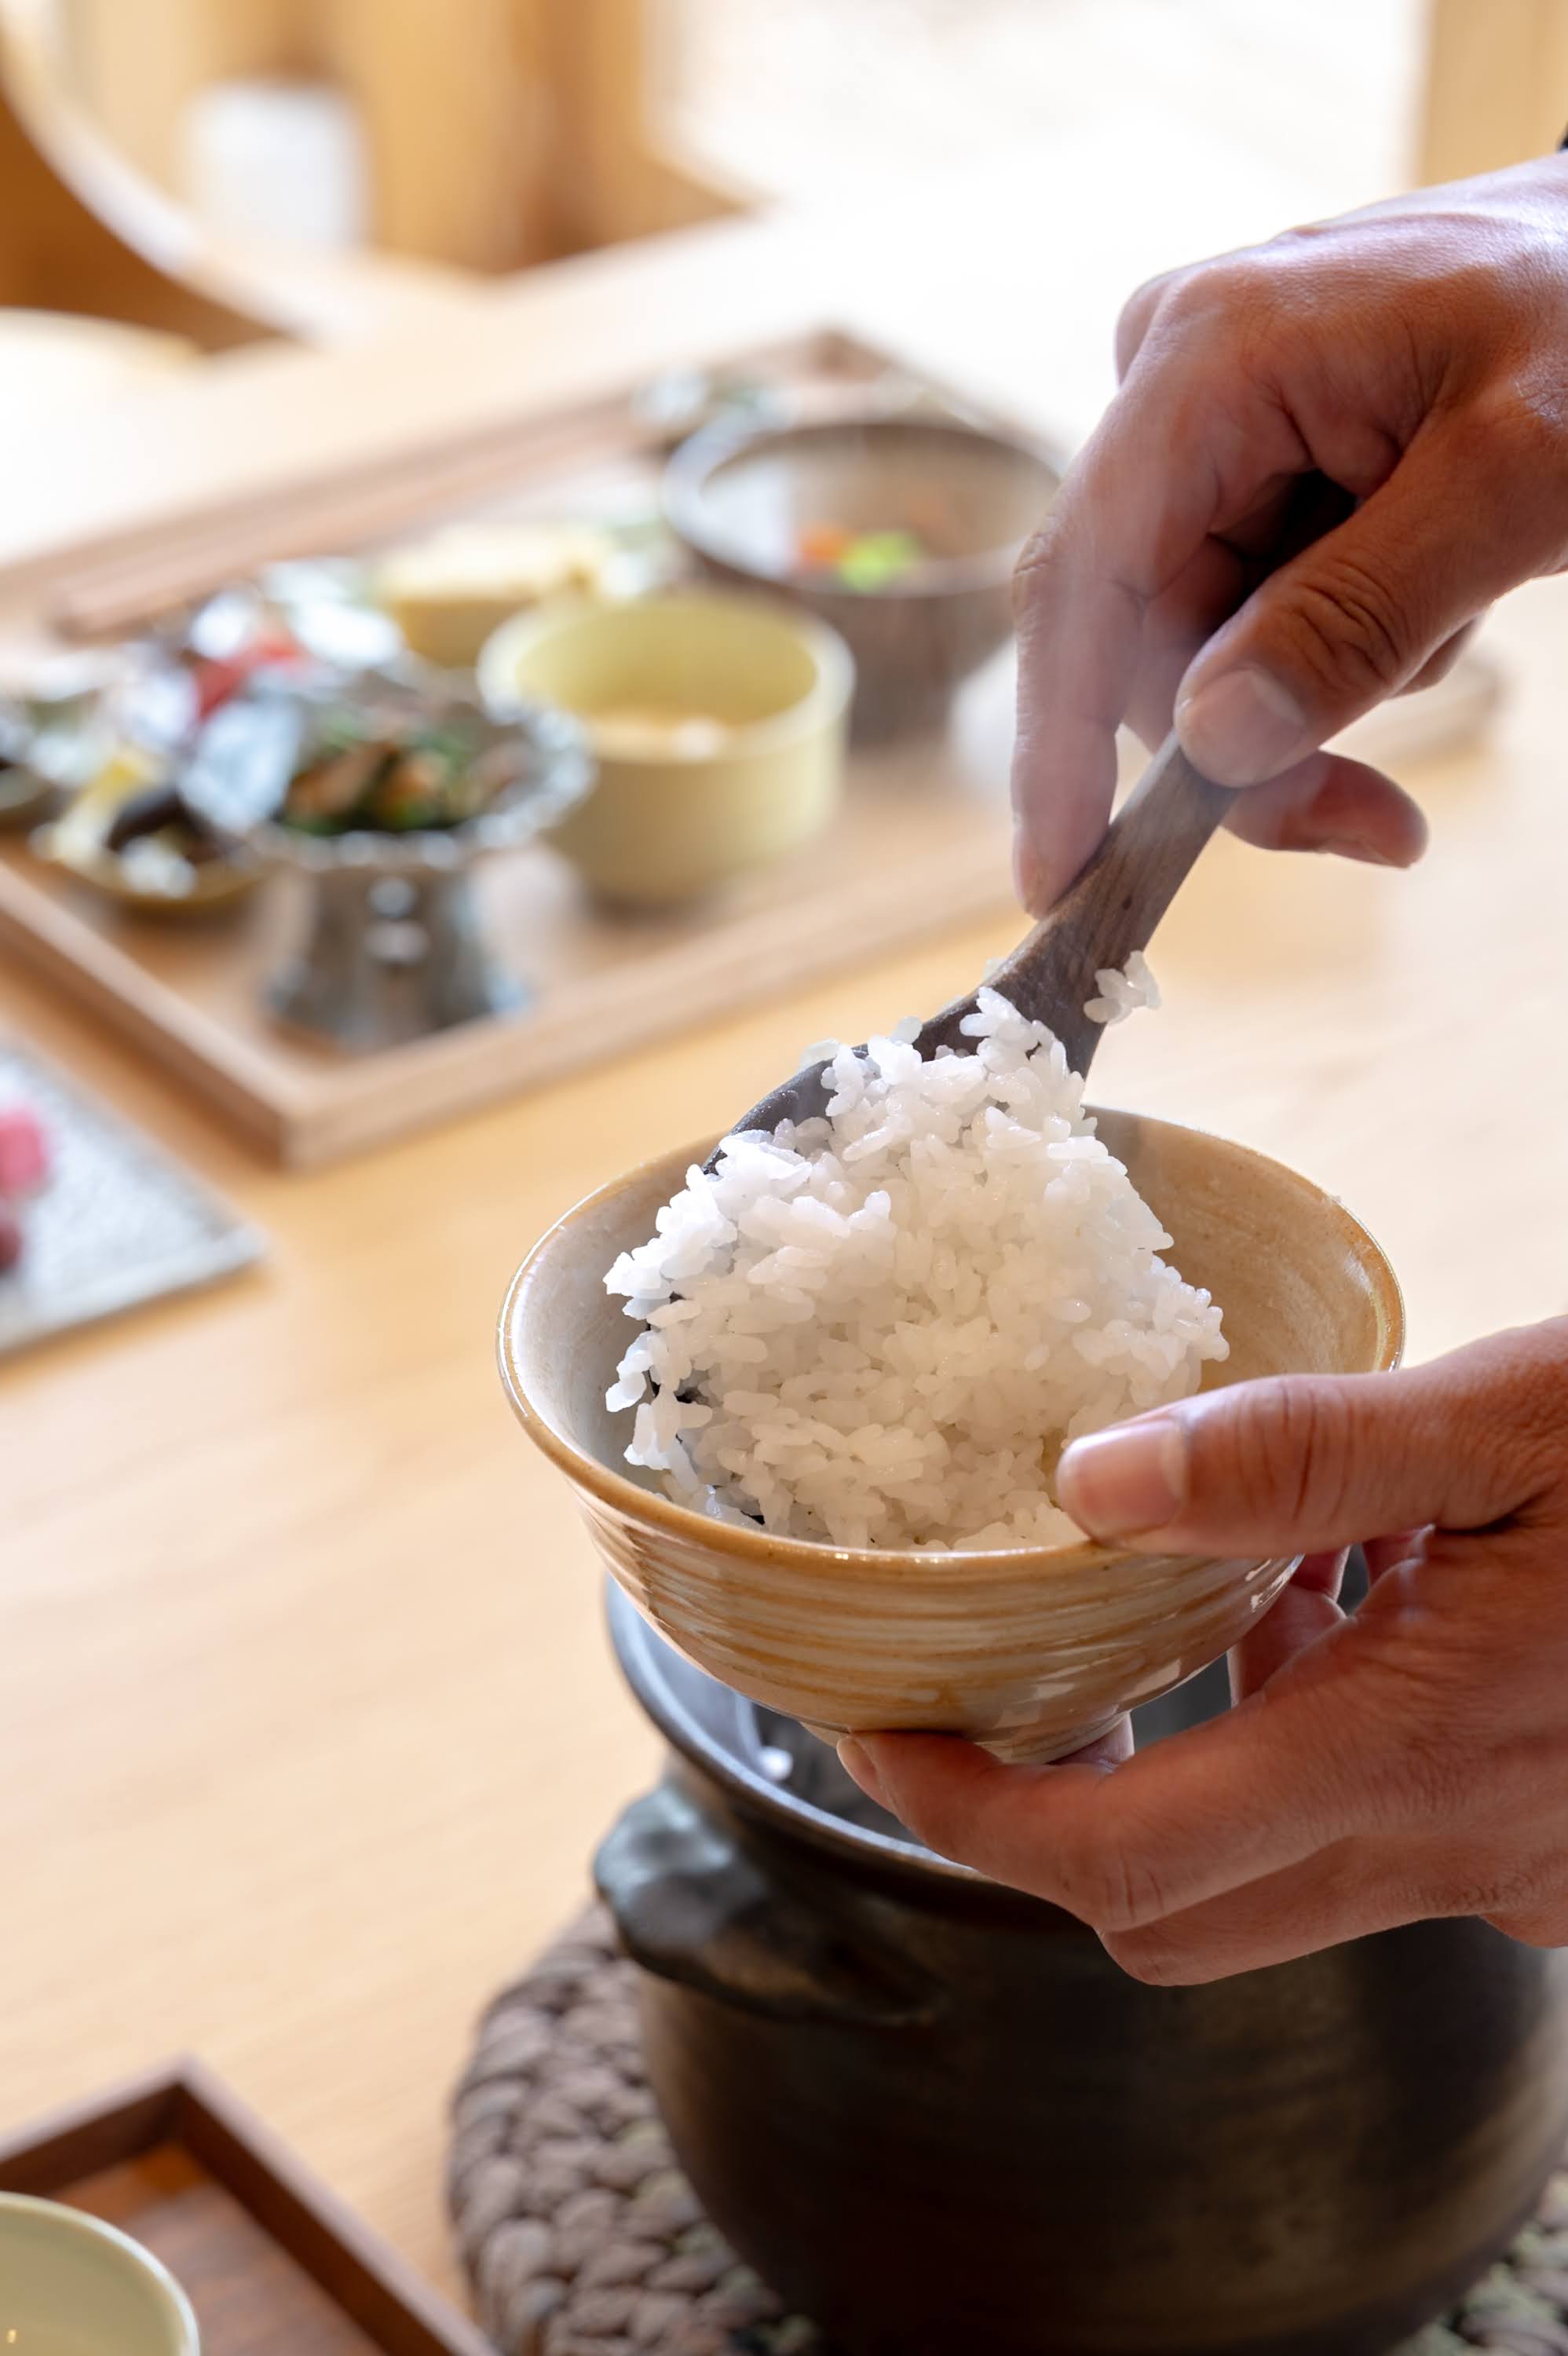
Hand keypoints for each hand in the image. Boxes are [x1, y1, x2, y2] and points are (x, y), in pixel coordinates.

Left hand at [839, 1319, 1567, 1981]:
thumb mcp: (1510, 1415)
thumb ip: (1296, 1456)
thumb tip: (1086, 1479)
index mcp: (1414, 1750)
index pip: (1118, 1863)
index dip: (965, 1815)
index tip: (882, 1735)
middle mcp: (1460, 1851)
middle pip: (1174, 1910)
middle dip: (1048, 1817)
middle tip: (991, 1685)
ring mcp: (1521, 1874)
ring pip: (1280, 1881)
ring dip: (1198, 1769)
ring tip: (1208, 1604)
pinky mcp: (1564, 1860)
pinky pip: (1384, 1843)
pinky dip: (1319, 1752)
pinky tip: (1359, 1610)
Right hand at [1012, 157, 1567, 911]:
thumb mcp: (1515, 480)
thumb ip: (1359, 616)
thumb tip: (1212, 742)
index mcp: (1211, 356)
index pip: (1082, 584)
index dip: (1057, 745)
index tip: (1062, 879)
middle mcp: (1174, 381)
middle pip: (1142, 639)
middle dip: (1249, 743)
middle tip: (1377, 821)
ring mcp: (1205, 422)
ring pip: (1198, 646)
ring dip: (1322, 686)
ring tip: (1451, 618)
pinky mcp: (1244, 460)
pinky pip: (1247, 612)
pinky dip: (1337, 648)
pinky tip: (1429, 593)